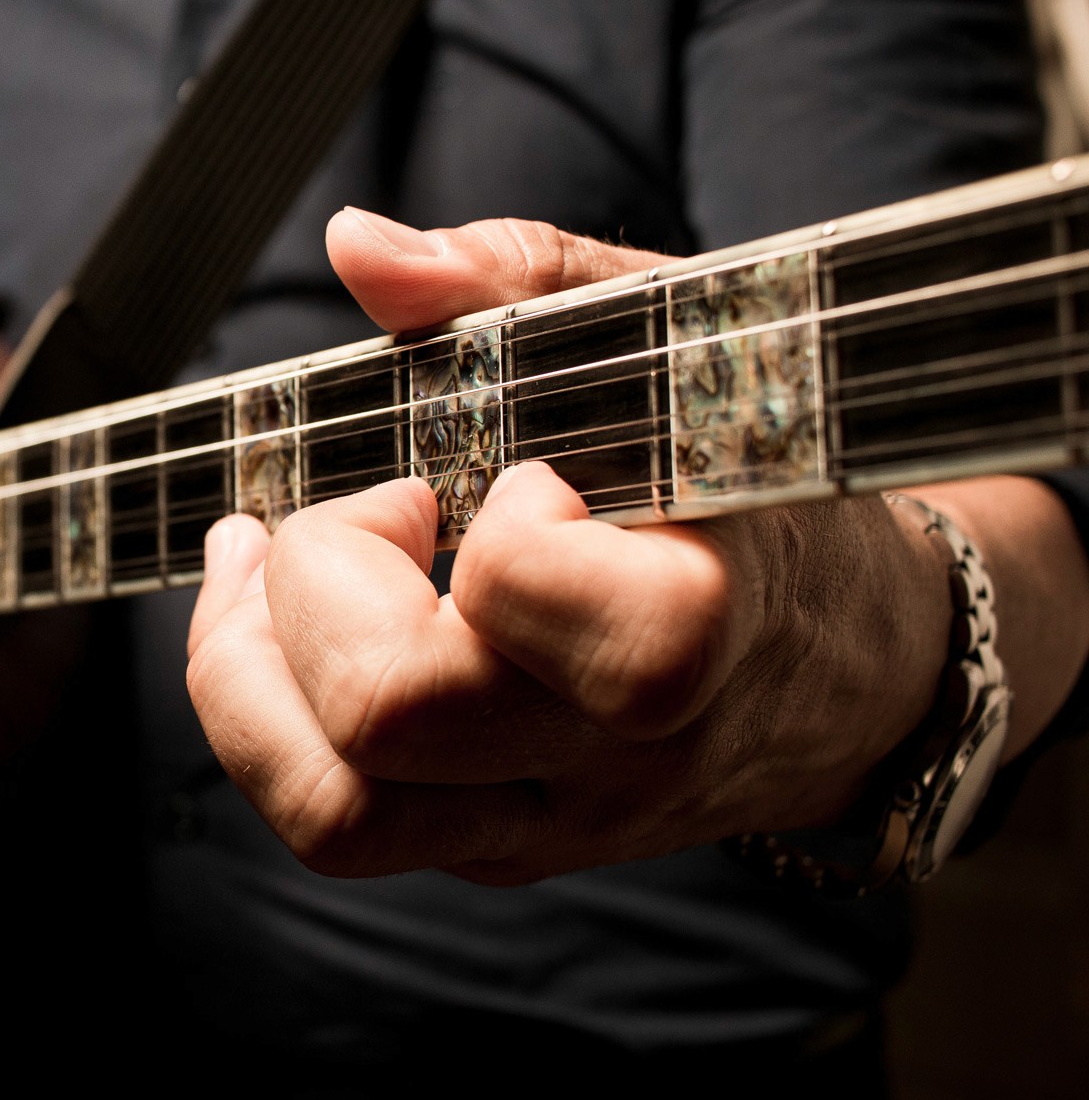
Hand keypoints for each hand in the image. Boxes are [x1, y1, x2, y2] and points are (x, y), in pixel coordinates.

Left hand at [183, 211, 951, 881]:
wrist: (857, 663)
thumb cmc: (752, 479)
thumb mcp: (672, 342)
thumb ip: (518, 278)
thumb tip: (362, 249)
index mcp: (689, 623)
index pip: (524, 601)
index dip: (485, 525)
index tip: (523, 479)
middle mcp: (610, 756)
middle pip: (384, 720)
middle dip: (315, 583)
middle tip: (379, 511)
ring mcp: (542, 821)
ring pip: (329, 815)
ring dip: (242, 674)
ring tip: (261, 569)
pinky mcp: (489, 849)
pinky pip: (330, 820)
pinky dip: (261, 710)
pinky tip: (285, 616)